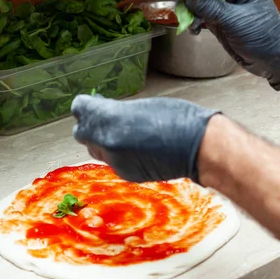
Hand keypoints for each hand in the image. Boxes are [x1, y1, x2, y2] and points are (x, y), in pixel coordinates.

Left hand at [71, 94, 218, 182]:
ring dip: (104, 142)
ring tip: (125, 133)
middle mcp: (106, 142)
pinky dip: (119, 155)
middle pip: (82, 133)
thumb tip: (103, 112)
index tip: (94, 104)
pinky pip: (113, 162)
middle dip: (92, 126)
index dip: (87, 106)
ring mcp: (115, 161)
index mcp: (108, 118)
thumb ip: (115, 111)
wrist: (199, 147)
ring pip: (96, 150)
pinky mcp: (126, 174)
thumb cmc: (177, 119)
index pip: (79, 109)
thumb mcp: (139, 106)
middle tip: (107, 119)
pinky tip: (137, 147)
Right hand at [172, 0, 279, 89]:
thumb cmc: (262, 37)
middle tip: (179, 9)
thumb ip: (211, 8)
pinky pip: (202, 15)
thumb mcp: (235, 22)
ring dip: (191, 12)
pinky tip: (195, 31)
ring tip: (193, 26)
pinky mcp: (220, 19)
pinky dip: (195, 21)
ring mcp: (226, 5)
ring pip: (200, 1)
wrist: (273, 59)